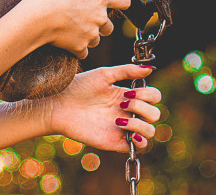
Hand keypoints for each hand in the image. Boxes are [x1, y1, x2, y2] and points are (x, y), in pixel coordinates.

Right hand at [19, 0, 131, 57]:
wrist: (39, 16)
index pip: (124, 2)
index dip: (122, 1)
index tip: (119, 1)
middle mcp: (100, 18)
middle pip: (111, 25)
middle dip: (103, 22)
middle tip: (89, 15)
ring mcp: (90, 34)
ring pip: (98, 39)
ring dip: (92, 35)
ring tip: (77, 27)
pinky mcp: (79, 47)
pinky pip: (84, 52)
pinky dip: (79, 48)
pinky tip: (69, 41)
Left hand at [44, 64, 161, 151]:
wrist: (60, 104)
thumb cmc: (79, 87)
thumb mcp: (104, 74)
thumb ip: (127, 71)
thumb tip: (151, 68)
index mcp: (127, 96)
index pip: (153, 97)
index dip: (148, 95)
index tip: (128, 92)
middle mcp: (128, 112)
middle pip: (155, 114)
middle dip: (143, 107)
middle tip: (122, 103)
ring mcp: (123, 128)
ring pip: (150, 131)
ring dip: (141, 124)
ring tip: (120, 120)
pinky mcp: (116, 142)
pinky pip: (140, 147)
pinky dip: (141, 141)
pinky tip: (128, 133)